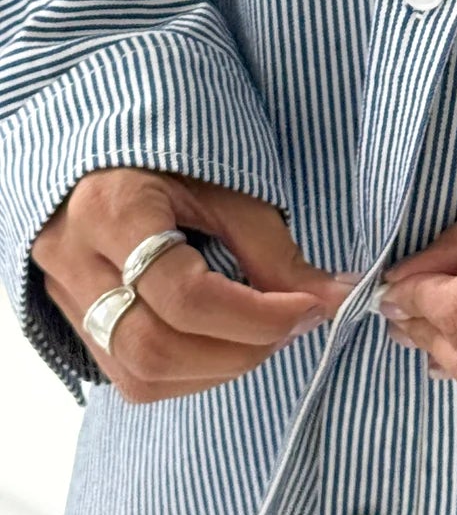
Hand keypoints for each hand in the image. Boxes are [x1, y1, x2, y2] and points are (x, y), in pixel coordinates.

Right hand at [31, 167, 357, 403]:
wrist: (107, 140)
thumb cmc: (172, 150)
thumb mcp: (226, 182)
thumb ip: (273, 248)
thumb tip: (334, 299)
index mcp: (113, 210)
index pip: (182, 294)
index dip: (255, 315)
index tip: (308, 306)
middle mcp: (75, 259)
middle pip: (154, 348)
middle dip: (237, 352)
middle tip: (291, 325)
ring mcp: (65, 293)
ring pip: (137, 374)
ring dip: (215, 370)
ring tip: (261, 334)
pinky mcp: (72, 317)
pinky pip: (127, 374)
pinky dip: (187, 372)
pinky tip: (222, 342)